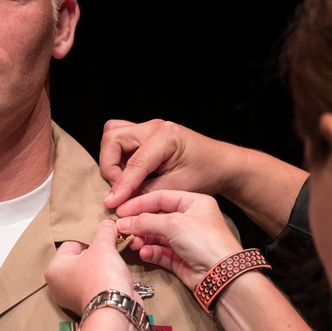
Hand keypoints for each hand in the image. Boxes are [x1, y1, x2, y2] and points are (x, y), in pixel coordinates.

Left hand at [45, 220, 136, 315]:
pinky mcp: (89, 305)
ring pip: (89, 272)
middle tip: (109, 248)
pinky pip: (97, 285)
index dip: (89, 238)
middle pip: (80, 258)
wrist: (116, 307)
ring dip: (102, 266)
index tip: (102, 238)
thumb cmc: (101, 276)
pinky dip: (106, 280)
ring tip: (114, 262)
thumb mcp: (103, 246)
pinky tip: (116, 276)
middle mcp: (59, 285)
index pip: (71, 244)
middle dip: (96, 253)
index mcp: (53, 269)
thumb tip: (108, 224)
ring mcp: (73, 298)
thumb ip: (104, 231)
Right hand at [100, 119, 241, 208]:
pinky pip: (121, 140)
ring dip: (112, 158)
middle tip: (121, 188)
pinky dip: (118, 157)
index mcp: (166, 136)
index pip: (134, 162)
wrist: (221, 164)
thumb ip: (147, 193)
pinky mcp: (146, 135)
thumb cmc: (206, 172)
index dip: (121, 185)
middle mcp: (154, 127)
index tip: (112, 203)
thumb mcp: (178, 188)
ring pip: (113, 135)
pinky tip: (130, 174)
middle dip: (110, 165)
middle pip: (113, 138)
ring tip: (124, 180)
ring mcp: (149, 128)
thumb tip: (121, 202)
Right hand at [114, 189, 244, 290]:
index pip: (160, 197)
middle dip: (139, 224)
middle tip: (122, 229)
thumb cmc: (204, 240)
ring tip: (134, 244)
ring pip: (156, 236)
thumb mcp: (173, 223)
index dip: (139, 203)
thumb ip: (146, 221)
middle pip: (157, 217)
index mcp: (193, 202)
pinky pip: (160, 252)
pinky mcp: (181, 258)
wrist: (221, 274)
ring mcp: (185, 240)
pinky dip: (151, 252)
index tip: (121, 211)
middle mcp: (189, 219)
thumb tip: (123, 222)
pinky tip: (144, 253)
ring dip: (143, 239)